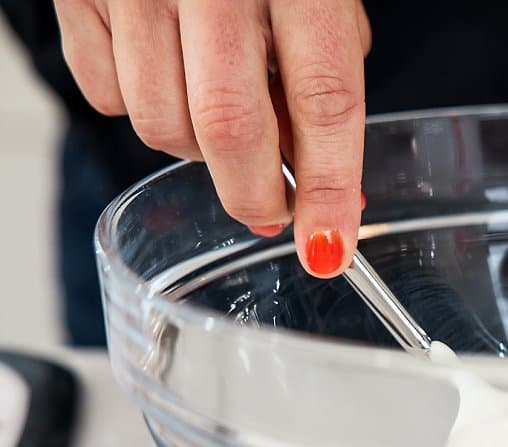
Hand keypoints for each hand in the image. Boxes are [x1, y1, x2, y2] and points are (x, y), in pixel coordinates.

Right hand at [54, 0, 371, 277]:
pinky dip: (141, 110)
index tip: (329, 247)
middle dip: (253, 193)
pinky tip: (169, 76)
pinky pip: (105, 95)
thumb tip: (318, 170)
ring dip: (199, 149)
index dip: (328, 186)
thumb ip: (324, 65)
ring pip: (161, 124)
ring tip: (221, 112)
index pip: (323, 100)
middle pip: (228, 128)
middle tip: (272, 212)